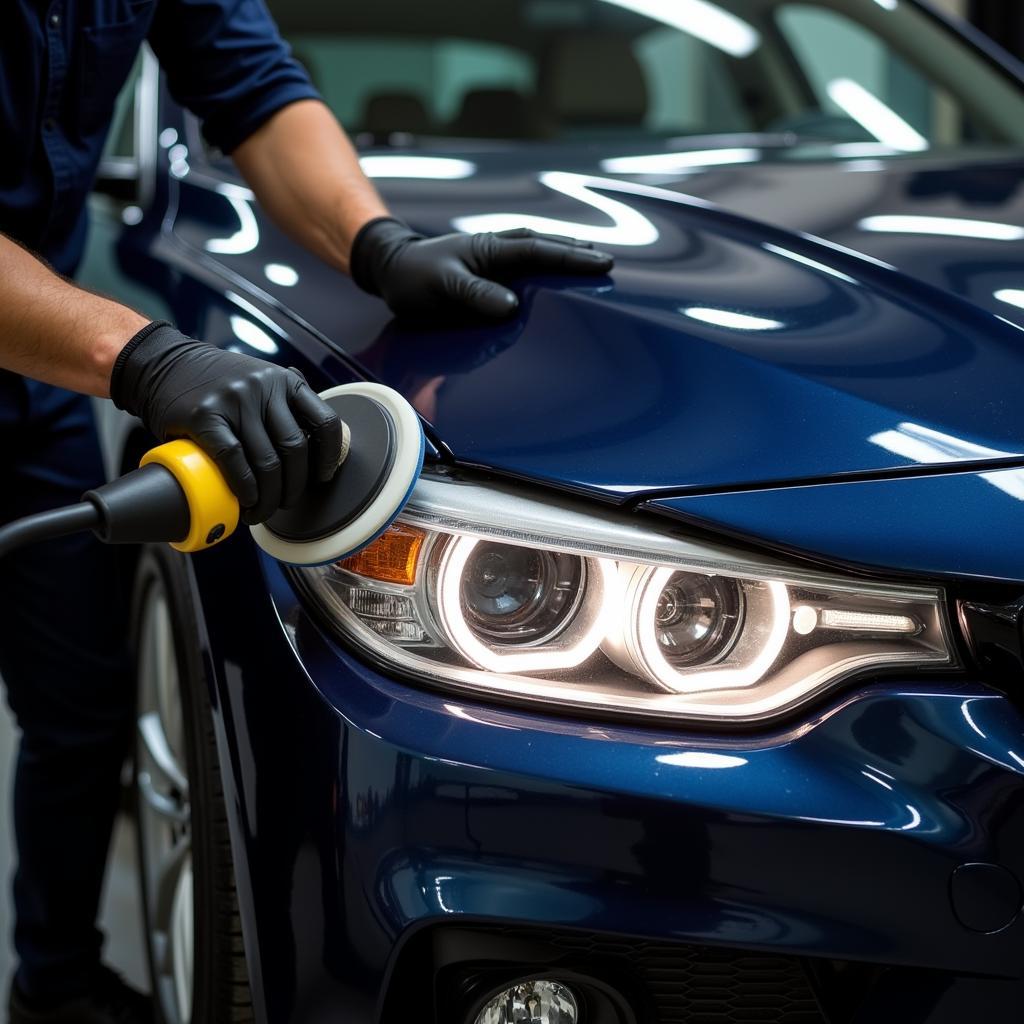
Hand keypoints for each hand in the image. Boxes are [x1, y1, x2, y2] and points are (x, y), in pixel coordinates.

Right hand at [110, 322, 344, 524]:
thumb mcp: (260, 380)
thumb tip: (312, 449)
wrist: (161, 363)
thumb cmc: (215, 382)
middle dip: (294, 487)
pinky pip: (234, 461)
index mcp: (285, 381)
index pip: (324, 423)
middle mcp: (264, 387)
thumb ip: (284, 404)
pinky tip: (245, 501)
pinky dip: (244, 488)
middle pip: (294, 450)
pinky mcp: (205, 416)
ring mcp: (234, 401)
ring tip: (261, 510)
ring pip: (266, 462)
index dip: (329, 458)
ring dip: (268, 497)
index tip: (322, 478)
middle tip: (284, 503)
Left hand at [350, 218, 613, 318]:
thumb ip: (475, 296)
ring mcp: (493, 255)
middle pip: (545, 246)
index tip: (602, 264)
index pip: (539, 252)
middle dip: (577, 253)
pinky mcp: (489, 266)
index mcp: (490, 250)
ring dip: (564, 253)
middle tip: (609, 261)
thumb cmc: (414, 280)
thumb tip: (511, 307)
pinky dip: (545, 260)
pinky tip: (555, 266)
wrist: (392, 267)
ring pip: (537, 249)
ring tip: (591, 258)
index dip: (571, 259)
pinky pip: (525, 260)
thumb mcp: (441, 289)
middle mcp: (496, 248)